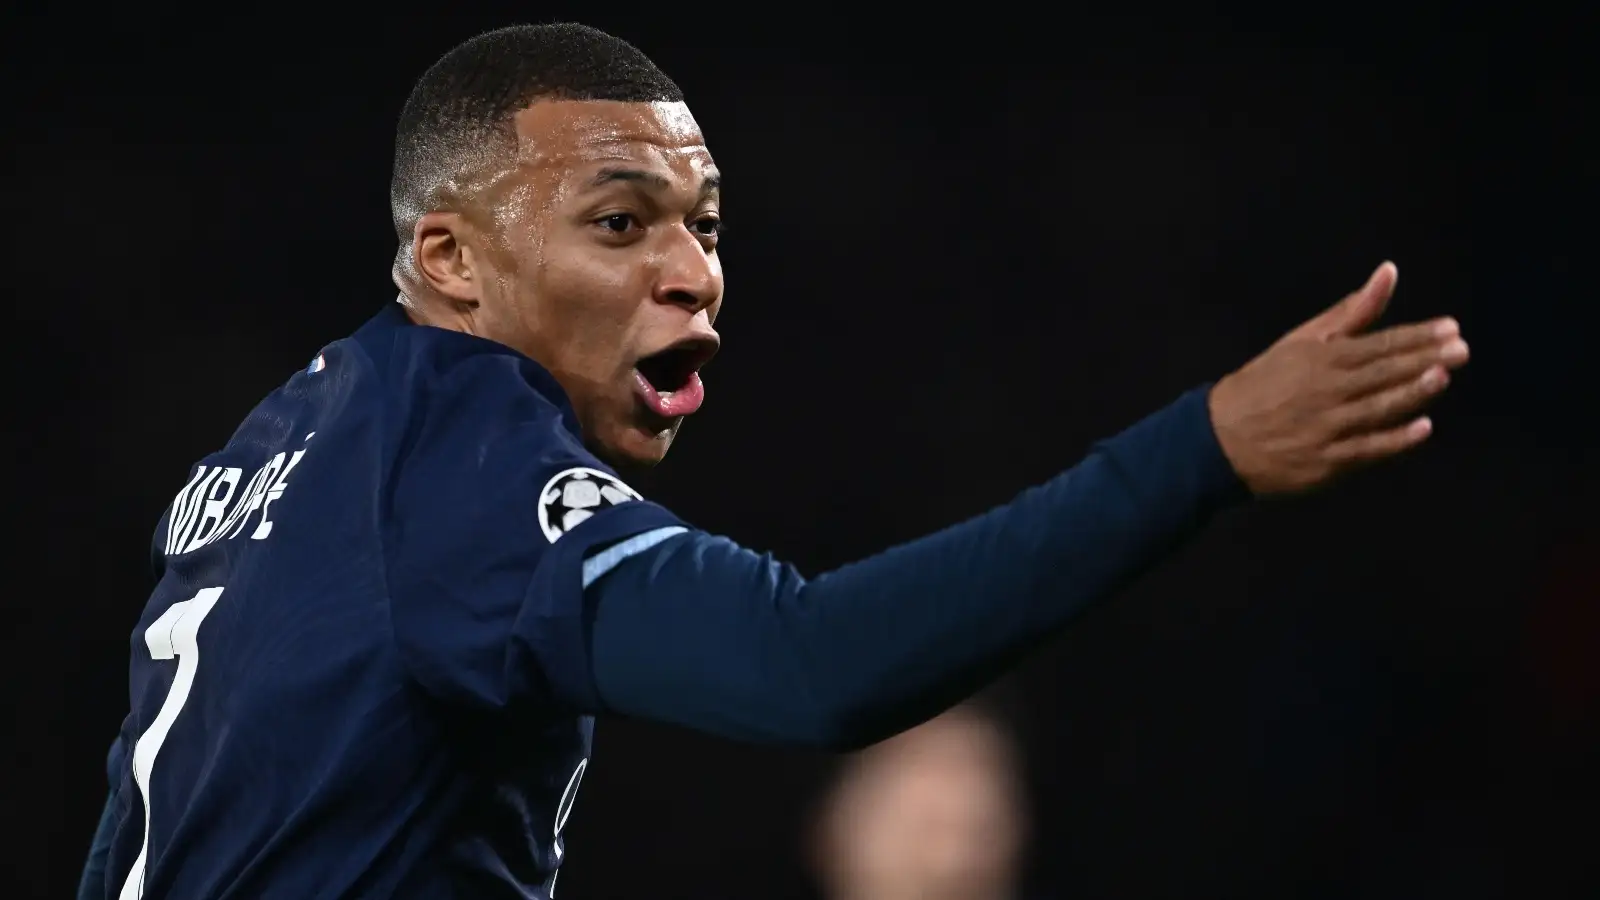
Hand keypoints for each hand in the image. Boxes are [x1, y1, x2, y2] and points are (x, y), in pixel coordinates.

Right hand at [1209, 262, 1468, 495]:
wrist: (1220, 439)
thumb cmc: (1264, 385)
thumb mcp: (1301, 342)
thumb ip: (1350, 312)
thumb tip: (1389, 273)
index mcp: (1321, 358)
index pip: (1378, 343)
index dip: (1417, 336)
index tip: (1451, 328)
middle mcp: (1326, 390)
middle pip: (1382, 373)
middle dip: (1424, 359)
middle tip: (1461, 350)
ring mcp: (1327, 427)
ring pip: (1377, 408)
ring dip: (1411, 393)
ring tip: (1441, 378)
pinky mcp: (1326, 461)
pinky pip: (1367, 449)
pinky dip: (1394, 440)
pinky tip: (1422, 429)